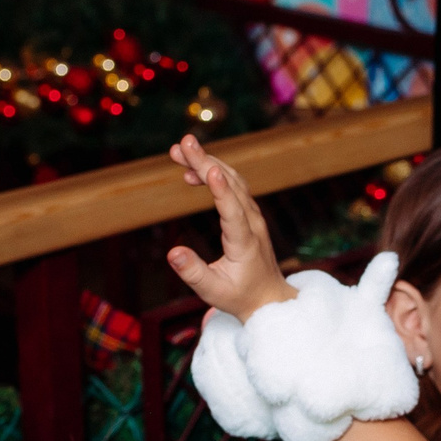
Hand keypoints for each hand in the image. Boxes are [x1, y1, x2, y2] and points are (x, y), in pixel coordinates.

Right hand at [166, 135, 299, 321]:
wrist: (268, 298)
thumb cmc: (239, 297)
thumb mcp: (212, 292)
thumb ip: (192, 272)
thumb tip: (172, 253)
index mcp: (245, 243)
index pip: (233, 211)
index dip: (221, 189)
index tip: (209, 168)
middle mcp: (252, 224)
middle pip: (231, 185)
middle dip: (206, 162)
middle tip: (182, 143)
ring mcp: (253, 216)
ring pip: (233, 180)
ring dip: (207, 162)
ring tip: (178, 151)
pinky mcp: (249, 213)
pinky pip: (233, 186)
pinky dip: (214, 174)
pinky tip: (191, 173)